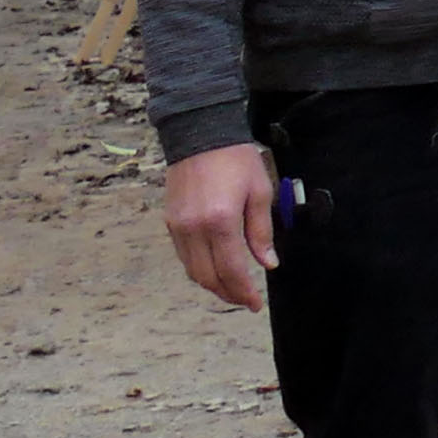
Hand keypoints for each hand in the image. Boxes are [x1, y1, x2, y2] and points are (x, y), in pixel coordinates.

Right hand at [162, 143, 277, 310]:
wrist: (200, 134)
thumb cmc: (236, 160)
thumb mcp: (260, 192)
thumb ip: (261, 232)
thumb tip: (268, 264)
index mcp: (220, 221)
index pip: (231, 270)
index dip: (243, 291)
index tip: (255, 303)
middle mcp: (194, 228)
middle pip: (207, 277)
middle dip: (227, 293)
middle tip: (245, 300)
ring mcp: (178, 226)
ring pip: (192, 270)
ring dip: (212, 284)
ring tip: (232, 289)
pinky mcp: (169, 222)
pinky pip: (183, 256)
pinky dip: (199, 268)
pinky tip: (215, 268)